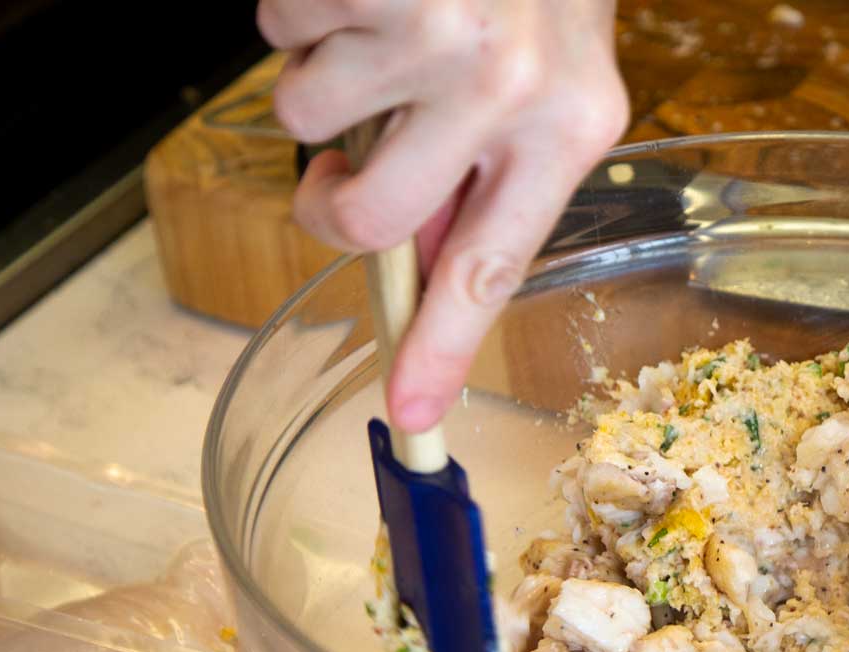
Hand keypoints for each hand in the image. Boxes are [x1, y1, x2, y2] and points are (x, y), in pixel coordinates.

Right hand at [259, 0, 627, 430]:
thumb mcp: (555, 79)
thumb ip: (492, 173)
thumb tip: (418, 262)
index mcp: (571, 124)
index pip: (493, 265)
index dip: (443, 346)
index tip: (410, 414)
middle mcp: (507, 85)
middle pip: (368, 218)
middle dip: (328, 204)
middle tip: (339, 171)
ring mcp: (433, 29)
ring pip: (305, 114)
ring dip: (318, 71)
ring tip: (379, 22)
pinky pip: (277, 25)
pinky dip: (299, 5)